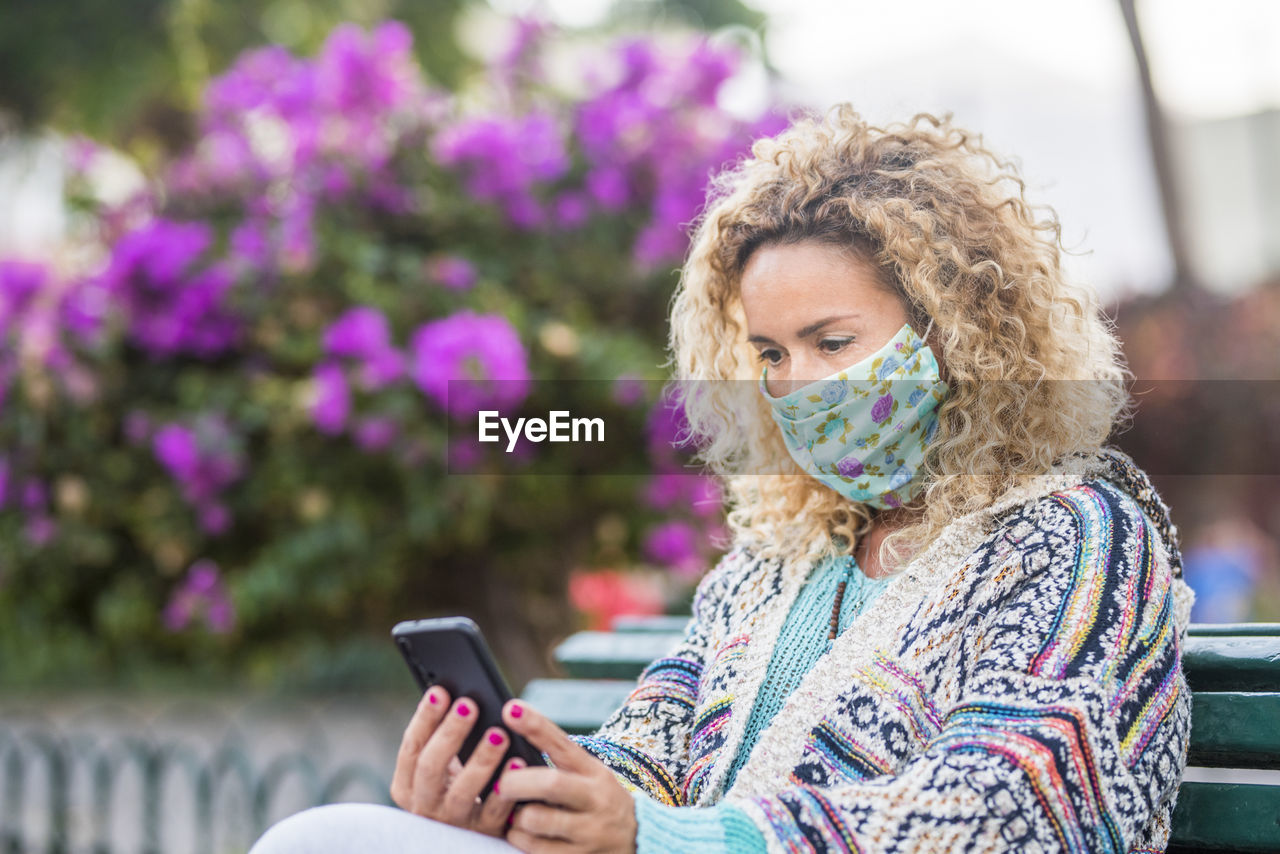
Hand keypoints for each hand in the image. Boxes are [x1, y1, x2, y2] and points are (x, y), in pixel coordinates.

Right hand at [390, 685, 525, 836]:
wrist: (476, 833)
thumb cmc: (459, 785)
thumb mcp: (443, 766)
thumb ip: (440, 738)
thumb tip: (447, 690)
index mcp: (408, 786)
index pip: (411, 749)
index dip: (424, 719)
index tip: (439, 691)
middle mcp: (425, 806)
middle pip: (430, 768)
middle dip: (449, 733)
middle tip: (469, 704)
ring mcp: (453, 822)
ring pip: (462, 792)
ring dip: (480, 759)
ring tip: (499, 733)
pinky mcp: (483, 833)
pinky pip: (495, 811)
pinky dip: (505, 786)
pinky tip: (518, 762)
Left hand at [497, 698, 637, 853]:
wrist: (637, 841)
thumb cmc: (597, 801)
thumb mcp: (588, 775)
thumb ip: (558, 761)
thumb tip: (515, 728)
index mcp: (594, 772)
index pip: (562, 744)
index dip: (535, 726)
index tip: (510, 709)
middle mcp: (595, 799)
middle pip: (550, 783)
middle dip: (517, 781)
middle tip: (501, 783)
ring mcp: (589, 832)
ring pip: (537, 820)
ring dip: (516, 816)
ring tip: (513, 813)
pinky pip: (536, 850)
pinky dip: (520, 839)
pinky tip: (521, 833)